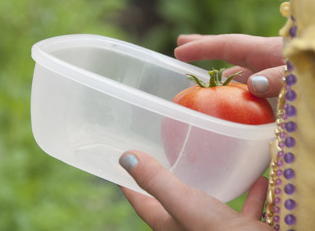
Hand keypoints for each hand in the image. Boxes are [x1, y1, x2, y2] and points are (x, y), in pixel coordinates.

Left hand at [119, 151, 272, 230]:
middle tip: (165, 155)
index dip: (129, 184)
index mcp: (168, 224)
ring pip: (208, 205)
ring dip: (208, 185)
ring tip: (209, 164)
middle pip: (172, 202)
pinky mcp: (241, 230)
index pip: (141, 202)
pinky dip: (250, 195)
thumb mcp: (184, 204)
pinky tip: (257, 180)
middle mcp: (188, 227)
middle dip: (168, 180)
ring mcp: (215, 230)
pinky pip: (245, 209)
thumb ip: (157, 182)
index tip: (121, 164)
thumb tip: (126, 158)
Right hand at [174, 34, 284, 97]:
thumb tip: (252, 84)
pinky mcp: (283, 83)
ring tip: (201, 75)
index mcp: (267, 50)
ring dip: (219, 69)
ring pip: (240, 67)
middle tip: (180, 42)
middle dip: (204, 46)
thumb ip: (277, 78)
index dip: (202, 47)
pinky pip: (253, 82)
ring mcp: (273, 70)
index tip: (178, 51)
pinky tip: (233, 96)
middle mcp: (266, 57)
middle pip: (228, 48)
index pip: (227, 45)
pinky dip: (238, 86)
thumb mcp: (300, 73)